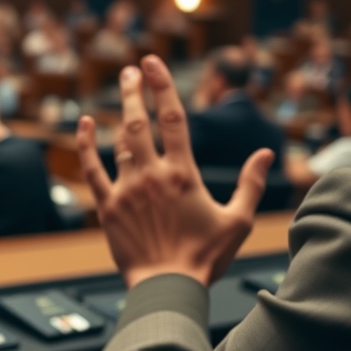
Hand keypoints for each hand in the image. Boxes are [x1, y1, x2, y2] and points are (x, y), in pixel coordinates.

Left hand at [76, 56, 274, 287]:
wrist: (168, 288)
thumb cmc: (206, 257)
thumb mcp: (238, 221)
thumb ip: (250, 184)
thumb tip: (266, 153)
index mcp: (183, 175)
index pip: (173, 119)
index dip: (163, 87)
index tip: (153, 62)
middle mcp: (152, 175)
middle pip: (140, 122)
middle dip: (135, 90)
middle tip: (132, 68)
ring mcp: (127, 189)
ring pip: (120, 142)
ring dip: (121, 113)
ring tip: (123, 89)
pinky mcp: (107, 206)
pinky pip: (92, 169)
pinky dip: (86, 144)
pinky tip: (84, 123)